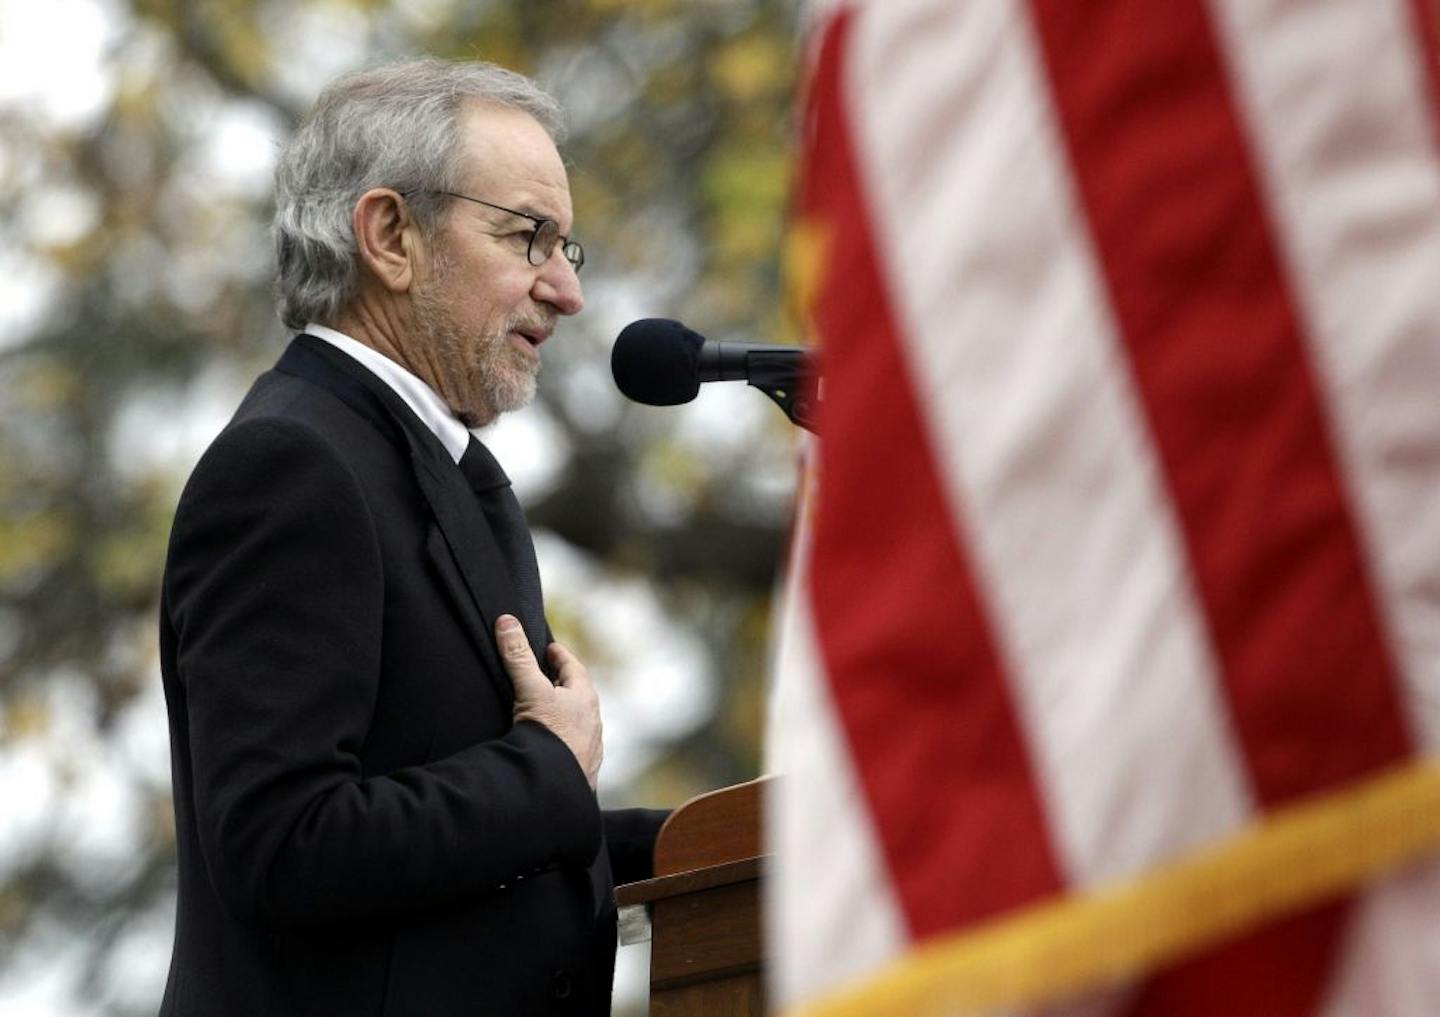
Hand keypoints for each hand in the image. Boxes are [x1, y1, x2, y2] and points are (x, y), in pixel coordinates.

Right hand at [495, 615, 602, 789]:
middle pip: (577, 694)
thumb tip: (507, 622)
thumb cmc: (549, 736)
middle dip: (562, 684)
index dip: (559, 655)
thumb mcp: (531, 692)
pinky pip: (574, 747)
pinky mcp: (581, 770)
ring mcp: (589, 747)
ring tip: (549, 711)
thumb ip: (518, 657)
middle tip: (546, 675)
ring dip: (565, 713)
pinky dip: (564, 740)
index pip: (573, 667)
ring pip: (578, 722)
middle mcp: (592, 721)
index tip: (550, 649)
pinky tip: (554, 747)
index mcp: (584, 698)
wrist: (555, 788)